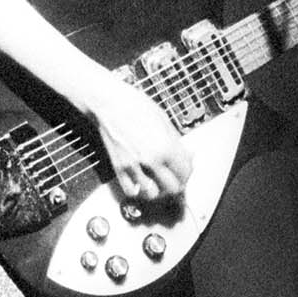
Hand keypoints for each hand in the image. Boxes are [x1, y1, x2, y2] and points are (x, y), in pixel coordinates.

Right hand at [88, 77, 191, 202]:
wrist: (109, 102)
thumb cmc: (135, 105)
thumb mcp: (164, 120)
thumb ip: (176, 142)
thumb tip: (187, 155)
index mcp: (166, 146)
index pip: (186, 172)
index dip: (188, 172)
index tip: (186, 170)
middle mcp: (151, 159)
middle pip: (173, 188)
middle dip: (177, 185)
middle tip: (176, 179)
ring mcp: (134, 165)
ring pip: (153, 194)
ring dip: (158, 190)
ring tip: (159, 182)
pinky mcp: (119, 167)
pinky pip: (131, 190)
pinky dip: (138, 190)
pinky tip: (141, 182)